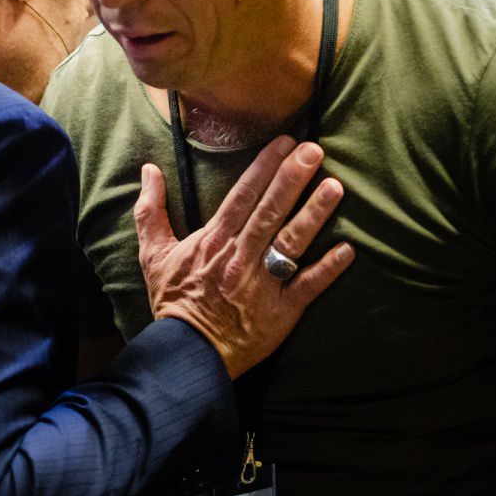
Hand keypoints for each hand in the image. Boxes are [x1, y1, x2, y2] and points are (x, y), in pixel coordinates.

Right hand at [134, 135, 353, 378]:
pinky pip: (307, 287)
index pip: (243, 196)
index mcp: (214, 240)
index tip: (284, 142)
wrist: (186, 354)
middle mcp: (240, 257)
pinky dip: (328, 269)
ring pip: (291, 242)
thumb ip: (151, 210)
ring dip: (314, 214)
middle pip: (270, 211)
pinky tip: (347, 249)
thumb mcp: (153, 253)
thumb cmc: (173, 301)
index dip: (264, 167)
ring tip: (335, 187)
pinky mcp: (281, 313)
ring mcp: (262, 285)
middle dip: (293, 178)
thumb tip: (148, 171)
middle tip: (314, 151)